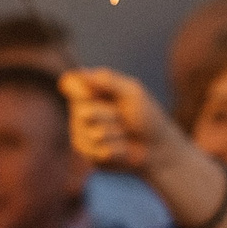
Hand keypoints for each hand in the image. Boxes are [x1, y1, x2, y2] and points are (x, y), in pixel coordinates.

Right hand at [59, 68, 179, 175]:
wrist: (156, 147)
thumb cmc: (146, 116)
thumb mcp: (131, 93)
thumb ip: (107, 82)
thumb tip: (81, 73)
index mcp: (90, 92)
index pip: (70, 83)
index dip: (76, 88)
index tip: (90, 93)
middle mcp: (80, 112)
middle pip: (83, 110)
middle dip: (110, 115)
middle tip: (124, 117)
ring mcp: (81, 134)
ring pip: (95, 133)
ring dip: (118, 133)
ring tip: (125, 133)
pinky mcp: (88, 155)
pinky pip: (101, 151)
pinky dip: (120, 149)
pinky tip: (124, 149)